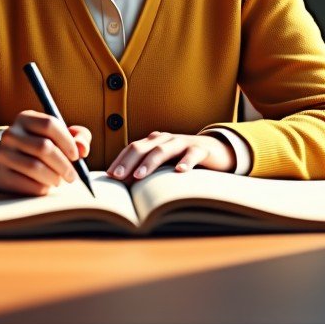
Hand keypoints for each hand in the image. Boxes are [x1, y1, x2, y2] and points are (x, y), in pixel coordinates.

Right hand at [0, 111, 91, 196]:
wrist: (9, 161)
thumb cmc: (41, 145)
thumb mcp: (59, 135)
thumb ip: (78, 137)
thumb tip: (83, 149)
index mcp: (26, 118)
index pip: (49, 124)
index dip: (67, 141)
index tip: (76, 156)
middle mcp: (11, 133)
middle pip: (44, 148)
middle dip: (64, 165)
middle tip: (72, 176)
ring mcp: (3, 154)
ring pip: (35, 167)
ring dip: (54, 178)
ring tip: (58, 181)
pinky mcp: (1, 175)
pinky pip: (27, 184)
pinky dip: (42, 188)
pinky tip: (45, 186)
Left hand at [106, 131, 234, 180]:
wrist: (215, 149)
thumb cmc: (184, 158)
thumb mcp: (164, 162)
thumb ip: (148, 168)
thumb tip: (124, 184)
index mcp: (154, 141)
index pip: (132, 148)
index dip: (120, 160)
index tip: (109, 175)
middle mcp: (165, 139)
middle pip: (143, 147)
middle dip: (128, 162)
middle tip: (117, 177)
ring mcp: (183, 143)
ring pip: (163, 149)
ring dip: (150, 163)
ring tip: (139, 176)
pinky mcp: (200, 149)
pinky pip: (192, 154)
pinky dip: (185, 162)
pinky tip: (179, 171)